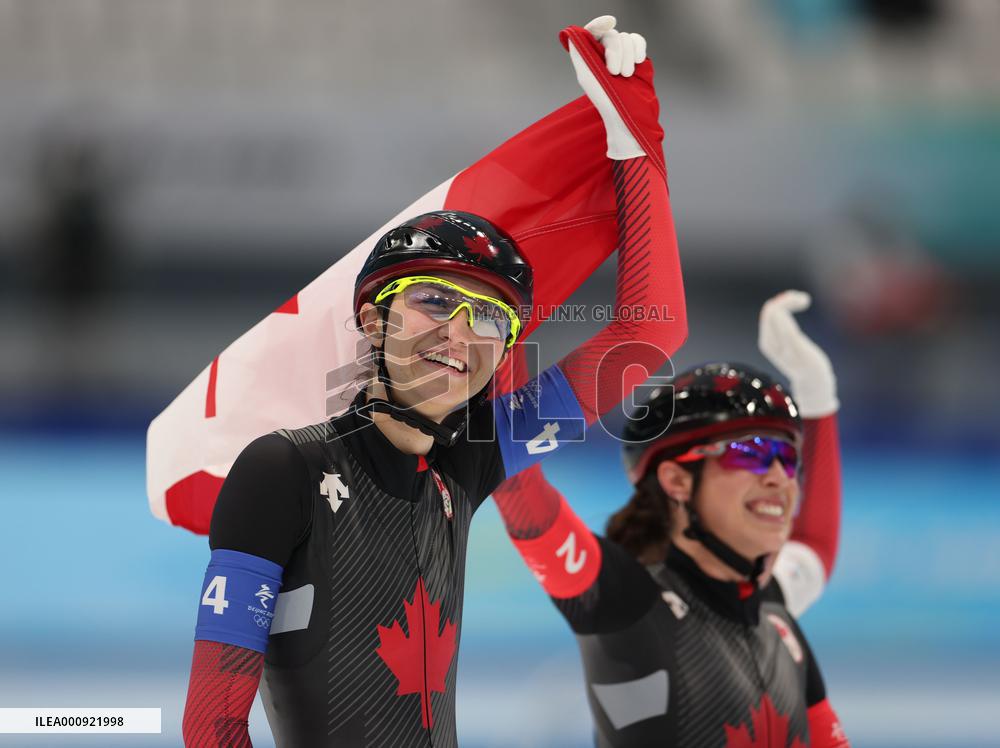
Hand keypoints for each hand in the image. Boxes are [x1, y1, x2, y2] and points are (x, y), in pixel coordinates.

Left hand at [568, 15, 646, 159]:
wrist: (626, 113)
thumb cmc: (605, 99)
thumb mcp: (586, 75)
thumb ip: (579, 52)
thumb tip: (577, 32)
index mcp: (590, 55)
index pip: (592, 31)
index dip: (599, 24)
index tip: (609, 22)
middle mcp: (604, 52)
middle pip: (612, 35)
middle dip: (615, 52)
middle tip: (615, 73)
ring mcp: (621, 54)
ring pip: (626, 38)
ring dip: (627, 55)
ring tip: (626, 75)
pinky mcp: (636, 57)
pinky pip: (638, 39)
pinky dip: (639, 48)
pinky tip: (638, 61)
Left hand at [758, 290, 838, 417]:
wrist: (812, 381)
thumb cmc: (810, 367)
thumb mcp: (801, 351)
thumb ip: (789, 334)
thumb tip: (777, 314)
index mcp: (769, 341)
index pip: (772, 311)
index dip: (787, 301)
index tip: (806, 300)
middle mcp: (766, 339)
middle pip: (771, 308)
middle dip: (787, 300)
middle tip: (805, 300)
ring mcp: (770, 339)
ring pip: (773, 310)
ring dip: (788, 301)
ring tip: (804, 300)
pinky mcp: (776, 338)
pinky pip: (777, 315)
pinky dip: (789, 306)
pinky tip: (801, 305)